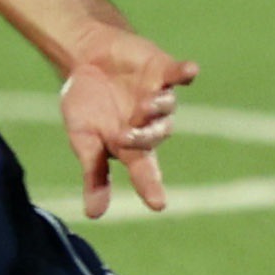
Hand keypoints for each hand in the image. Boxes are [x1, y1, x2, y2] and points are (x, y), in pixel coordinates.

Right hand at [56, 21, 198, 218]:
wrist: (87, 58)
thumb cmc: (86, 103)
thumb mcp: (83, 138)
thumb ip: (93, 171)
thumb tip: (94, 216)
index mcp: (130, 146)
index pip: (144, 172)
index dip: (151, 187)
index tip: (158, 205)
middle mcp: (149, 124)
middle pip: (155, 137)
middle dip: (143, 137)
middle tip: (124, 135)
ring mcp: (157, 97)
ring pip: (166, 107)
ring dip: (157, 108)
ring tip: (143, 103)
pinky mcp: (162, 71)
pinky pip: (178, 74)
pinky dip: (184, 73)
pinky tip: (190, 71)